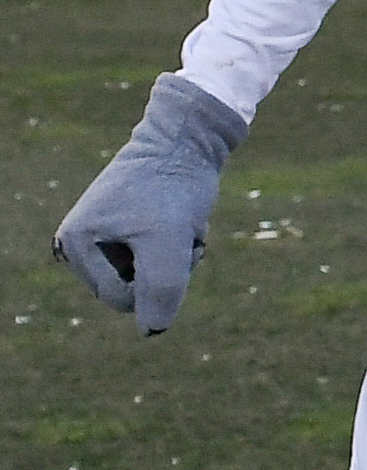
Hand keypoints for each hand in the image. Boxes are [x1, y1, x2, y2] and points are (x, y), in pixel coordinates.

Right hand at [52, 72, 248, 333]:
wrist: (188, 138)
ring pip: (150, 273)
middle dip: (170, 268)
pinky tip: (186, 219)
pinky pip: (158, 254)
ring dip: (179, 255)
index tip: (178, 247)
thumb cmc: (174, 186)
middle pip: (134, 288)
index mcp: (75, 244)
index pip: (120, 300)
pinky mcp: (126, 225)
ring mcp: (103, 233)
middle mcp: (81, 241)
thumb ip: (161, 287)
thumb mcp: (169, 240)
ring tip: (184, 223)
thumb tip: (153, 331)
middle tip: (183, 233)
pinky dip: (180, 242)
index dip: (160, 285)